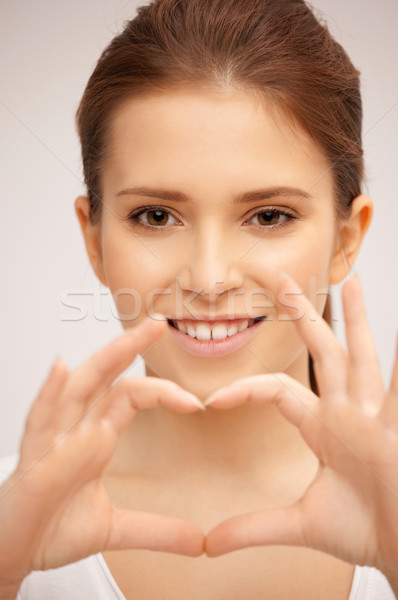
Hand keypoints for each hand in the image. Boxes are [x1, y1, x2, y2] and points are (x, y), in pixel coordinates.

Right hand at [0, 317, 204, 581]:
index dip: (163, 392)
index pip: (132, 397)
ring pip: (77, 389)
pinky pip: (39, 421)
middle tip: (158, 323)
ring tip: (126, 340)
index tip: (197, 403)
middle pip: (106, 378)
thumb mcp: (115, 528)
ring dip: (101, 362)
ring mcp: (54, 440)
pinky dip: (49, 395)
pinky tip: (60, 369)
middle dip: (130, 348)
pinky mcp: (33, 459)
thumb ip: (156, 529)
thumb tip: (198, 541)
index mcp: (98, 437)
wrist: (15, 553)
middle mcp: (78, 430)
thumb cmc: (53, 527)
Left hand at [204, 275, 397, 576]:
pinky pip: (397, 385)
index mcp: (322, 427)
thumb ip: (253, 526)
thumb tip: (207, 544)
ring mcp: (374, 414)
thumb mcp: (299, 523)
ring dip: (355, 319)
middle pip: (323, 352)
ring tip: (352, 281)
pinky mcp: (394, 424)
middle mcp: (347, 411)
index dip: (245, 388)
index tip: (211, 400)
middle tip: (285, 282)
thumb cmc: (362, 530)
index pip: (276, 388)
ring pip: (360, 355)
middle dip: (303, 316)